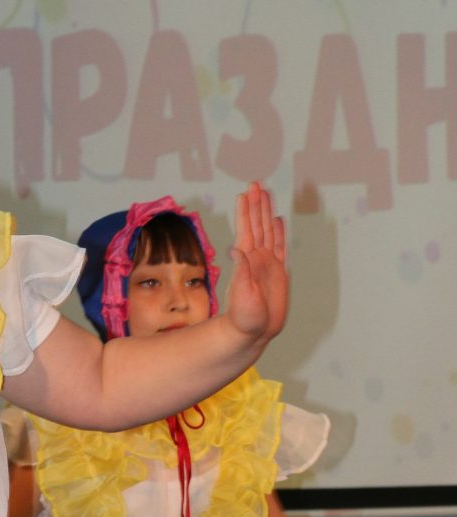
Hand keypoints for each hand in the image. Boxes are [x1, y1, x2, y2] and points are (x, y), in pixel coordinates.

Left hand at [222, 182, 287, 345]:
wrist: (252, 333)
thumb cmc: (244, 318)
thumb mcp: (242, 293)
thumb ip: (241, 272)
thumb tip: (236, 248)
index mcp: (246, 260)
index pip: (246, 229)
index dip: (246, 211)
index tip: (245, 193)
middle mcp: (256, 258)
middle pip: (257, 224)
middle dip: (256, 204)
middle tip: (255, 184)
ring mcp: (267, 264)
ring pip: (268, 232)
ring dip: (266, 213)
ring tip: (265, 194)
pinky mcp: (278, 273)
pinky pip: (280, 248)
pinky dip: (279, 233)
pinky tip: (277, 220)